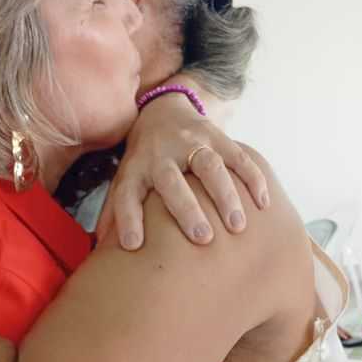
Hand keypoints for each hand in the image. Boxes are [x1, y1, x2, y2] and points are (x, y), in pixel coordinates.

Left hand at [96, 94, 268, 249]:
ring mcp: (191, 141)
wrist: (163, 110)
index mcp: (135, 169)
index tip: (132, 246)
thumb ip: (115, 213)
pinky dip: (252, 178)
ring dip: (225, 195)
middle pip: (172, 181)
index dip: (127, 218)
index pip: (126, 194)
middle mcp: (161, 154)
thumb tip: (98, 251)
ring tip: (237, 226)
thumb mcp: (125, 180)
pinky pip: (238, 156)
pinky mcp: (217, 135)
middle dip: (187, 209)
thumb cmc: (143, 161)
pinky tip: (263, 203)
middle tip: (202, 238)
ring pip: (209, 166)